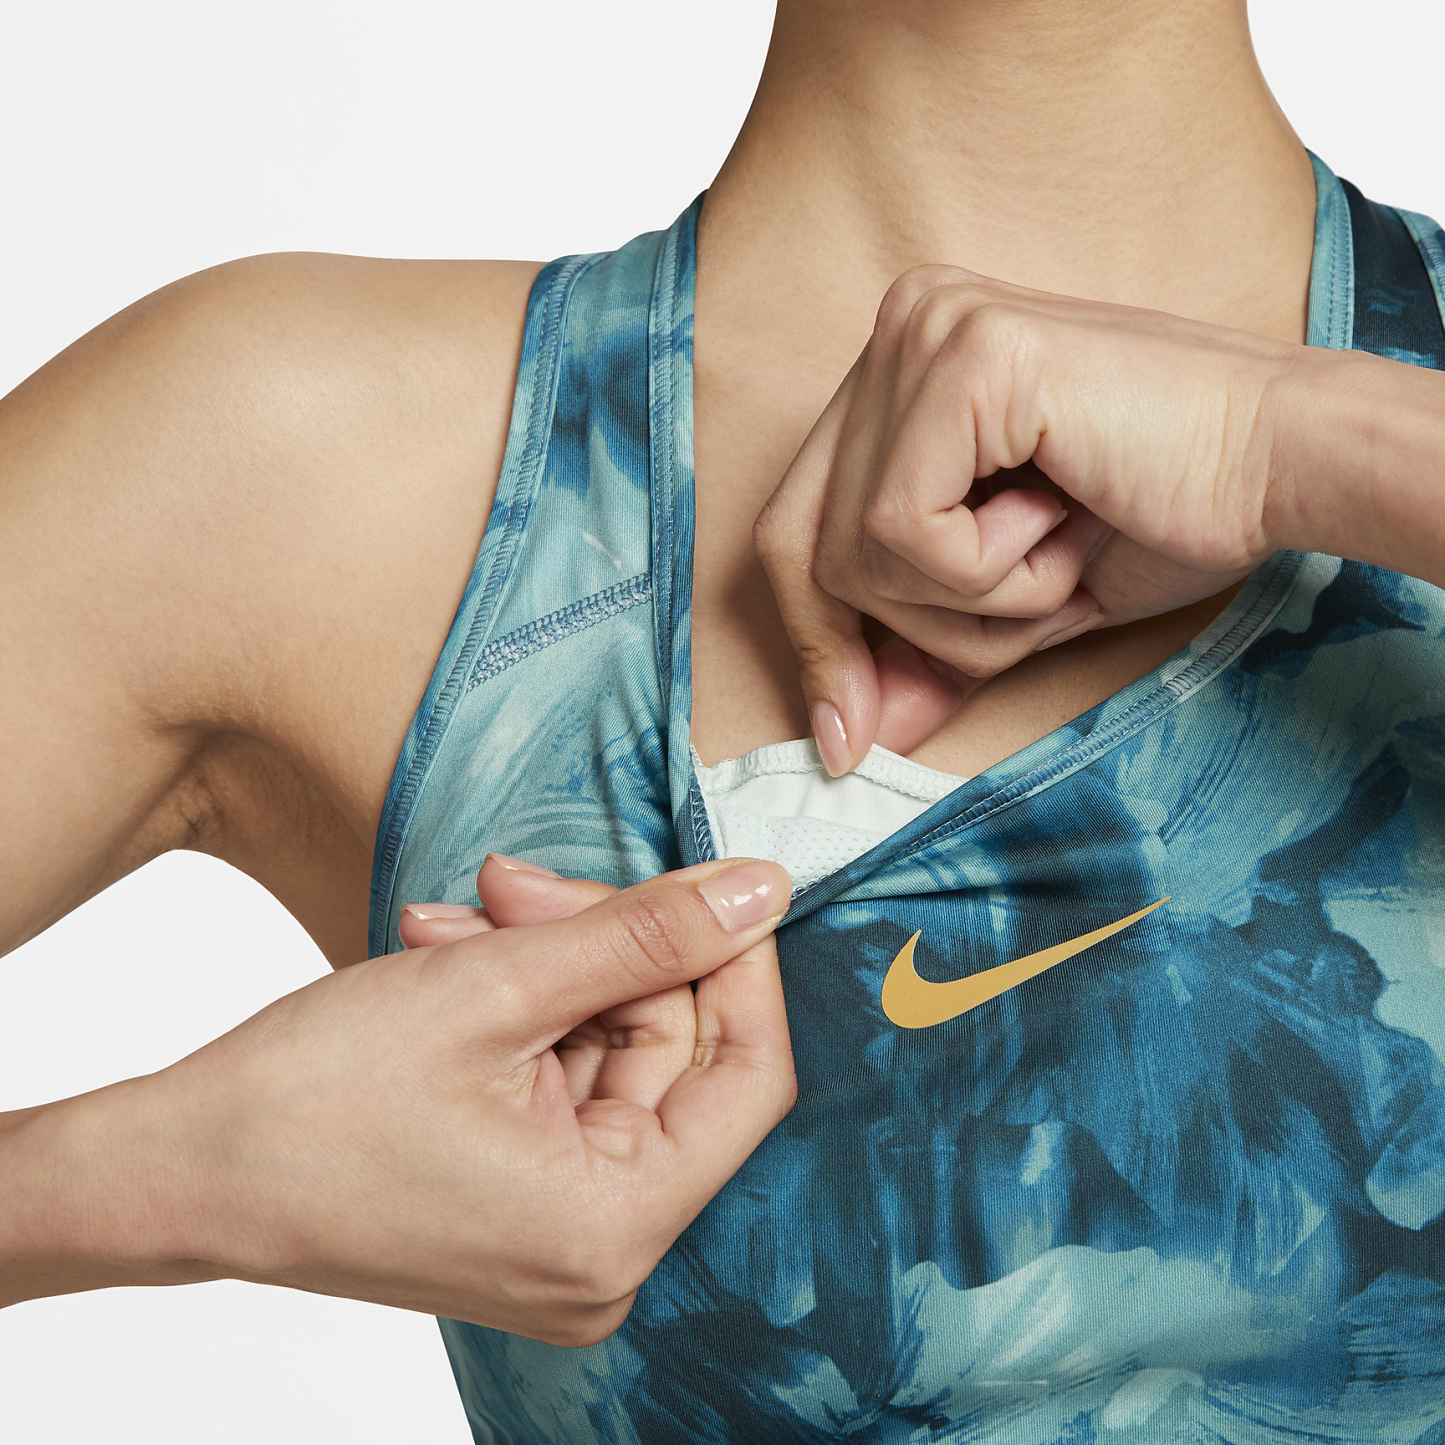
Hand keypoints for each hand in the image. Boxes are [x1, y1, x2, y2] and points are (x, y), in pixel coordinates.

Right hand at [0, 858, 794, 1346]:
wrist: (176, 1170)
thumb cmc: (309, 1098)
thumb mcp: (497, 988)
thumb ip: (645, 933)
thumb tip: (764, 889)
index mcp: (614, 1225)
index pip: (749, 1075)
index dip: (735, 963)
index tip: (712, 879)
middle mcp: (603, 1254)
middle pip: (670, 1052)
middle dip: (603, 946)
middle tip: (515, 884)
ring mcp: (560, 1236)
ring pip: (611, 1051)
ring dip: (547, 965)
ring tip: (456, 924)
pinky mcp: (520, 1207)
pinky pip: (564, 1081)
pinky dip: (523, 1010)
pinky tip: (455, 961)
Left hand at [754, 265, 1296, 771]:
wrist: (1287, 462)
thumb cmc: (1162, 516)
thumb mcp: (1007, 606)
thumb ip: (917, 657)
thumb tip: (844, 739)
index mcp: (898, 370)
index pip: (793, 526)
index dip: (818, 640)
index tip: (851, 733)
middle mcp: (897, 328)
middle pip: (802, 543)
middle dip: (902, 632)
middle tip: (1020, 619)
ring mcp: (925, 330)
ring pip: (853, 549)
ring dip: (971, 601)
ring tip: (1063, 542)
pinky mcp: (966, 354)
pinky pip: (903, 530)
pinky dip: (990, 572)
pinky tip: (1066, 517)